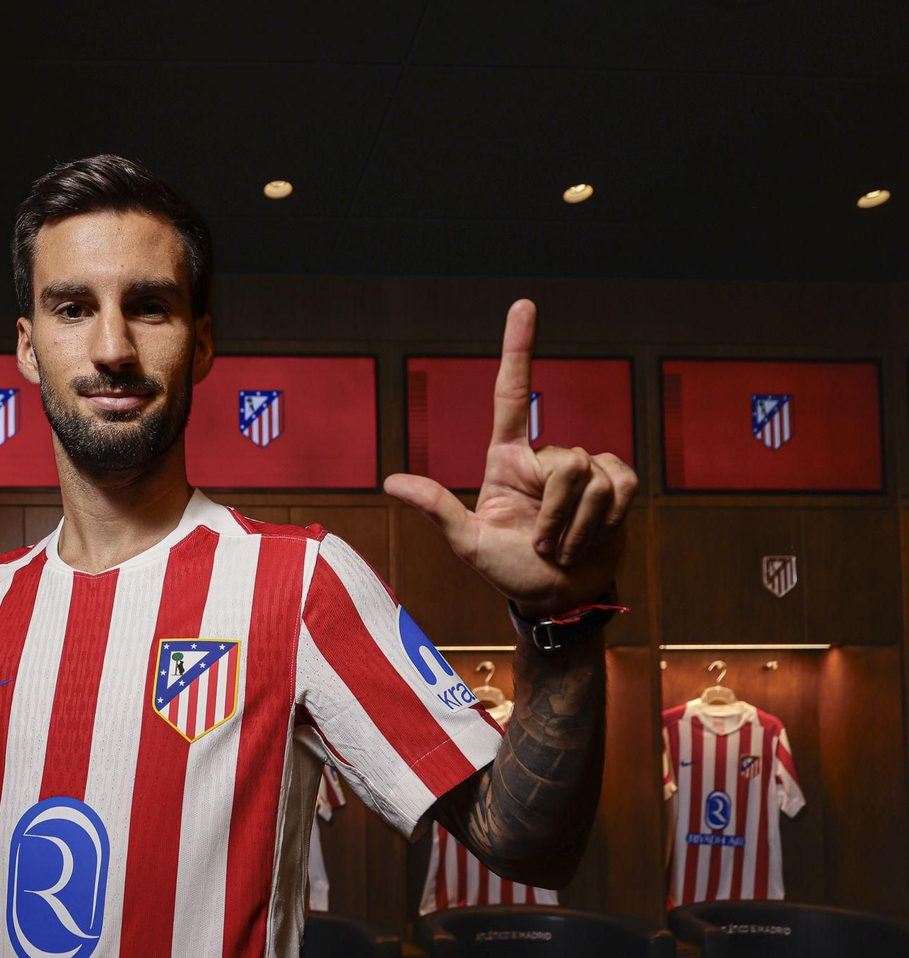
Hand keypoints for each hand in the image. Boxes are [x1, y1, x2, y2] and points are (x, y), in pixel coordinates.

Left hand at [384, 300, 637, 618]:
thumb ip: (436, 508)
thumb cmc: (510, 572)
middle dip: (555, 512)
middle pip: (564, 459)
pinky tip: (594, 537)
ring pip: (592, 475)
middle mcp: (544, 458)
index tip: (524, 304)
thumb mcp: (468, 544)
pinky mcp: (617, 485)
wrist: (559, 600)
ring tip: (562, 547)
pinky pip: (620, 485)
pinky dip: (606, 519)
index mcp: (506, 461)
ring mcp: (584, 470)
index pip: (512, 394)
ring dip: (577, 523)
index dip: (519, 348)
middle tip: (542, 544)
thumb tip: (389, 482)